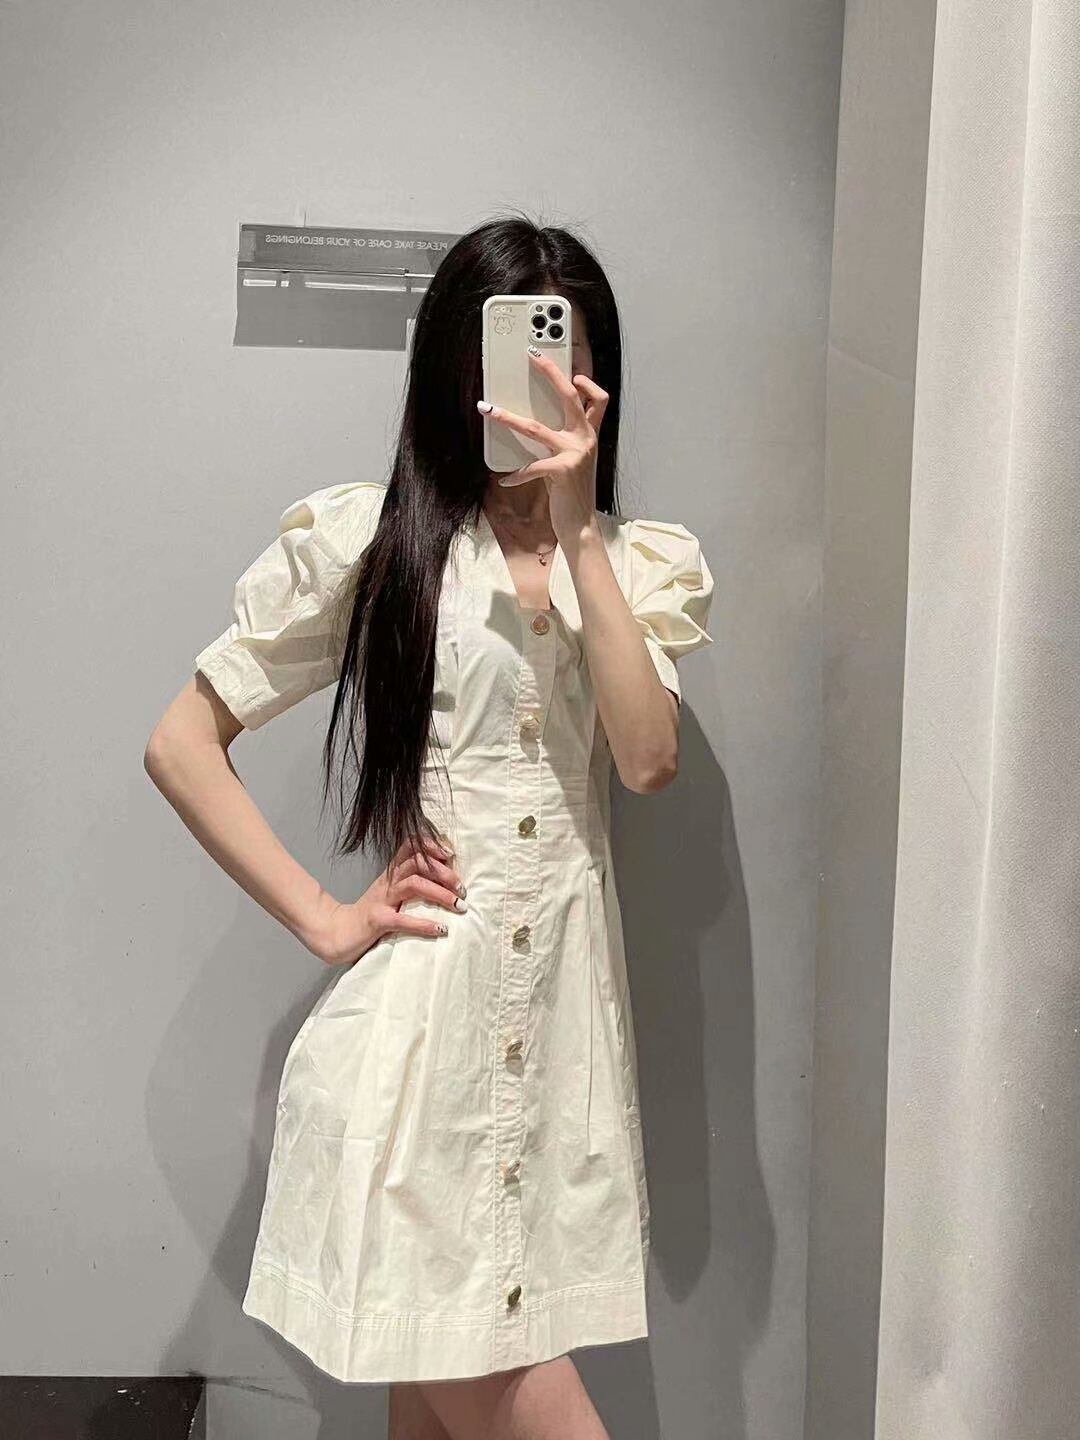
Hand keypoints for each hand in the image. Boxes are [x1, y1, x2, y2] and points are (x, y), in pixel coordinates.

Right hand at [308, 835, 466, 966]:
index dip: (431, 845)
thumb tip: (445, 879)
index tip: (450, 854)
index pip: (410, 846)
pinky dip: (424, 924)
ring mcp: (381, 900)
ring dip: (440, 894)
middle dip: (444, 873)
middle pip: (418, 863)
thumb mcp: (389, 892)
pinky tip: (441, 929)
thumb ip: (410, 882)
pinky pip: (403, 919)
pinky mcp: (378, 921)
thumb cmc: (369, 914)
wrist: (336, 933)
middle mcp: (387, 882)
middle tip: (462, 889)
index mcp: (391, 873)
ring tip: (458, 906)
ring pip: (414, 885)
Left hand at [477, 348, 608, 546]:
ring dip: (508, 417)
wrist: (581, 525)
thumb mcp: (572, 461)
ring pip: (536, 427)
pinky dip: (516, 474)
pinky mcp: (563, 471)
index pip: (598, 399)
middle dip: (551, 373)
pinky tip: (505, 480)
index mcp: (589, 435)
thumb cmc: (573, 493)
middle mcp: (585, 439)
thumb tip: (538, 425)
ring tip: (489, 410)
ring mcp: (575, 453)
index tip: (572, 370)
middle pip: (570, 397)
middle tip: (534, 357)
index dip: (588, 381)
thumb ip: (563, 441)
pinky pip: (532, 466)